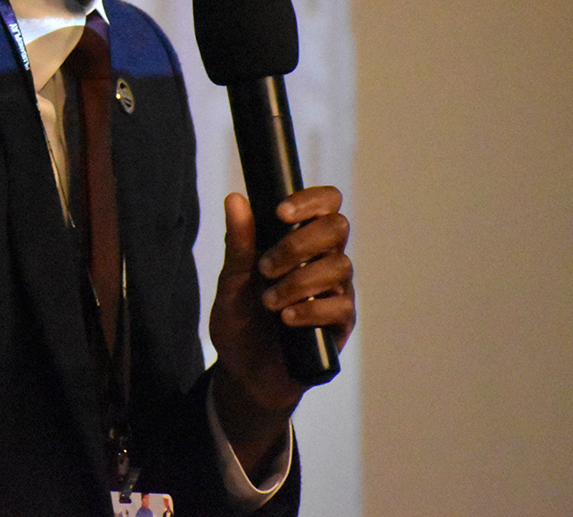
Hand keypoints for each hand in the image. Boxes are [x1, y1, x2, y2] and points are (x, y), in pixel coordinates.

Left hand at [208, 185, 354, 473]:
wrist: (244, 373)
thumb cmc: (241, 322)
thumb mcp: (231, 282)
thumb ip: (238, 244)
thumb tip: (235, 199)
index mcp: (298, 241)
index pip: (325, 204)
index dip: (311, 200)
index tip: (280, 212)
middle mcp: (323, 260)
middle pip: (337, 227)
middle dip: (299, 243)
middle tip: (265, 268)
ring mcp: (336, 291)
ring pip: (339, 266)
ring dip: (299, 281)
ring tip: (269, 302)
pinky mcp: (341, 324)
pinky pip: (340, 306)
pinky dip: (311, 309)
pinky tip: (287, 318)